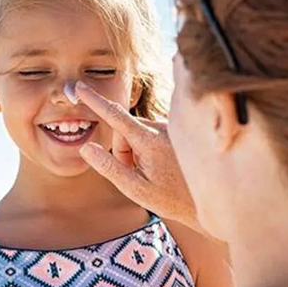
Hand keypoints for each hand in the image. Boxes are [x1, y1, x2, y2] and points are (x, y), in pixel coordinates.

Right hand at [75, 82, 200, 231]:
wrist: (207, 199)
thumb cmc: (170, 198)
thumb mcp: (135, 188)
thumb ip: (109, 167)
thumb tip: (87, 147)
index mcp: (149, 140)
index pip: (115, 115)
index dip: (94, 100)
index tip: (80, 87)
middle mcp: (161, 128)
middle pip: (124, 131)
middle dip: (123, 151)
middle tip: (137, 175)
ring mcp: (169, 129)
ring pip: (136, 134)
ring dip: (136, 152)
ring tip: (152, 173)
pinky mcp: (174, 133)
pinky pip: (149, 135)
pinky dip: (147, 149)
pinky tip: (161, 167)